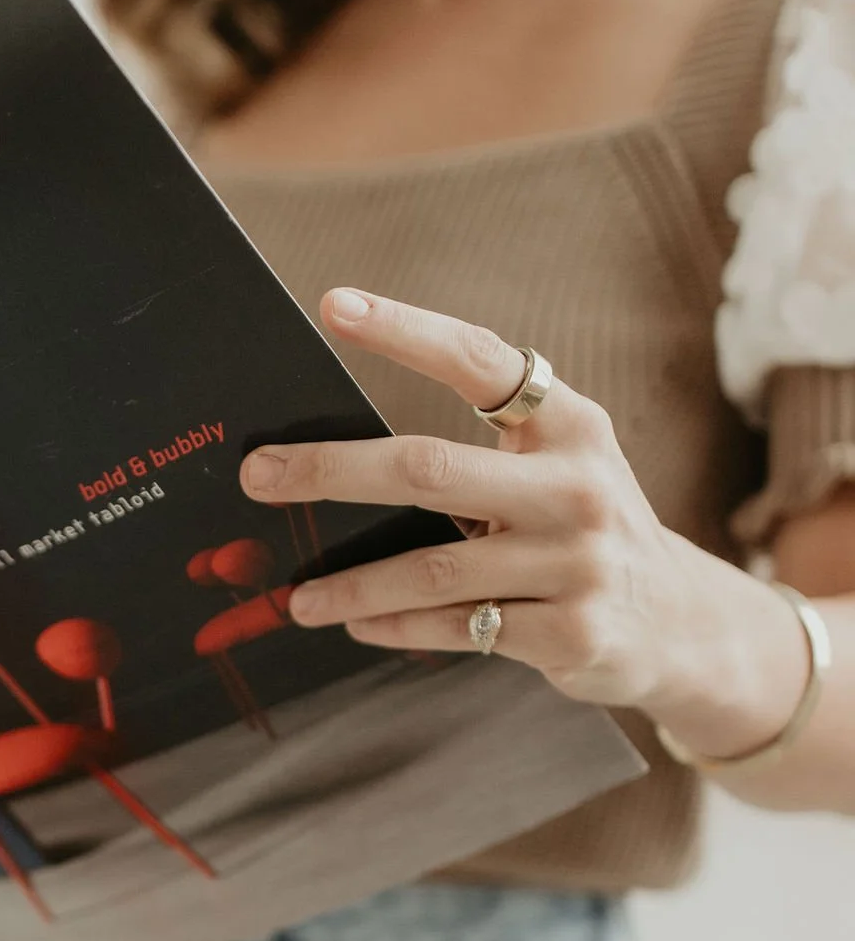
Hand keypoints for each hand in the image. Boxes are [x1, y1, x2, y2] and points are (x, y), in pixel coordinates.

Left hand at [240, 286, 813, 758]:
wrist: (680, 623)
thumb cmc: (584, 528)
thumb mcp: (561, 466)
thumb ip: (482, 449)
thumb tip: (342, 449)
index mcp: (571, 425)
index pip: (481, 361)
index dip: (406, 330)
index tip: (335, 306)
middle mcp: (577, 486)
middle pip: (429, 468)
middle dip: (332, 470)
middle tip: (260, 474)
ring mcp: (575, 563)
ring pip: (432, 567)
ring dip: (353, 583)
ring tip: (298, 596)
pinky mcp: (569, 633)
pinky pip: (457, 627)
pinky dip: (396, 627)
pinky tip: (355, 625)